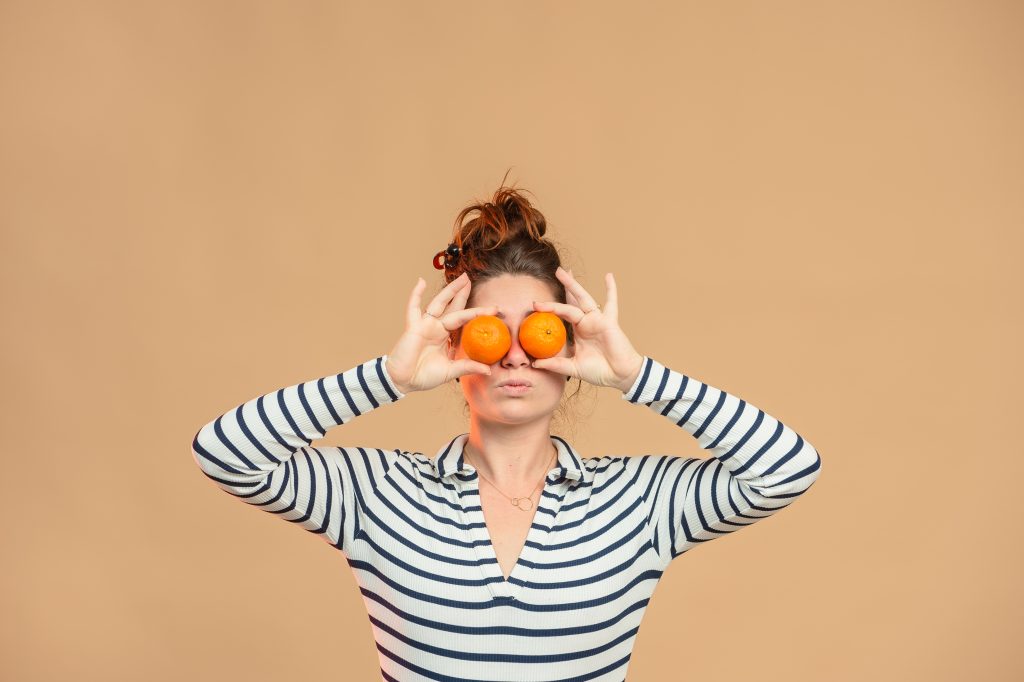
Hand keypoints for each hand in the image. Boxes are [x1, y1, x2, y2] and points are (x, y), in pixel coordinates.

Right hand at [384, 272, 498, 393]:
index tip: (495, 308)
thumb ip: (468, 367)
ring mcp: (425, 325)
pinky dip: (416, 295)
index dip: (477, 312)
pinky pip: (414, 308)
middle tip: (470, 279)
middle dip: (462, 293)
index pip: (463, 320)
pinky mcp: (414, 326)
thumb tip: (488, 369)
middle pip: (452, 306)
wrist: (404, 381)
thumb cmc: (425, 376)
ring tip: (462, 278)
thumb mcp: (451, 371)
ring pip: (440, 303)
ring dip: (451, 290)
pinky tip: (421, 281)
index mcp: (445, 336)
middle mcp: (436, 327)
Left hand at [531, 267, 644, 392]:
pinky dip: (611, 290)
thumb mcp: (573, 367)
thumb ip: (555, 364)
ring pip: (583, 299)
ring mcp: (597, 320)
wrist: (619, 376)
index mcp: (578, 331)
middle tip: (556, 271)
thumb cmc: (599, 371)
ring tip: (565, 271)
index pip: (563, 313)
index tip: (535, 304)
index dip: (550, 307)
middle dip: (564, 286)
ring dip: (573, 285)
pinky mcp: (608, 322)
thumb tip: (535, 364)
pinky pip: (611, 304)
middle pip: (572, 300)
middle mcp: (587, 322)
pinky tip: (608, 276)